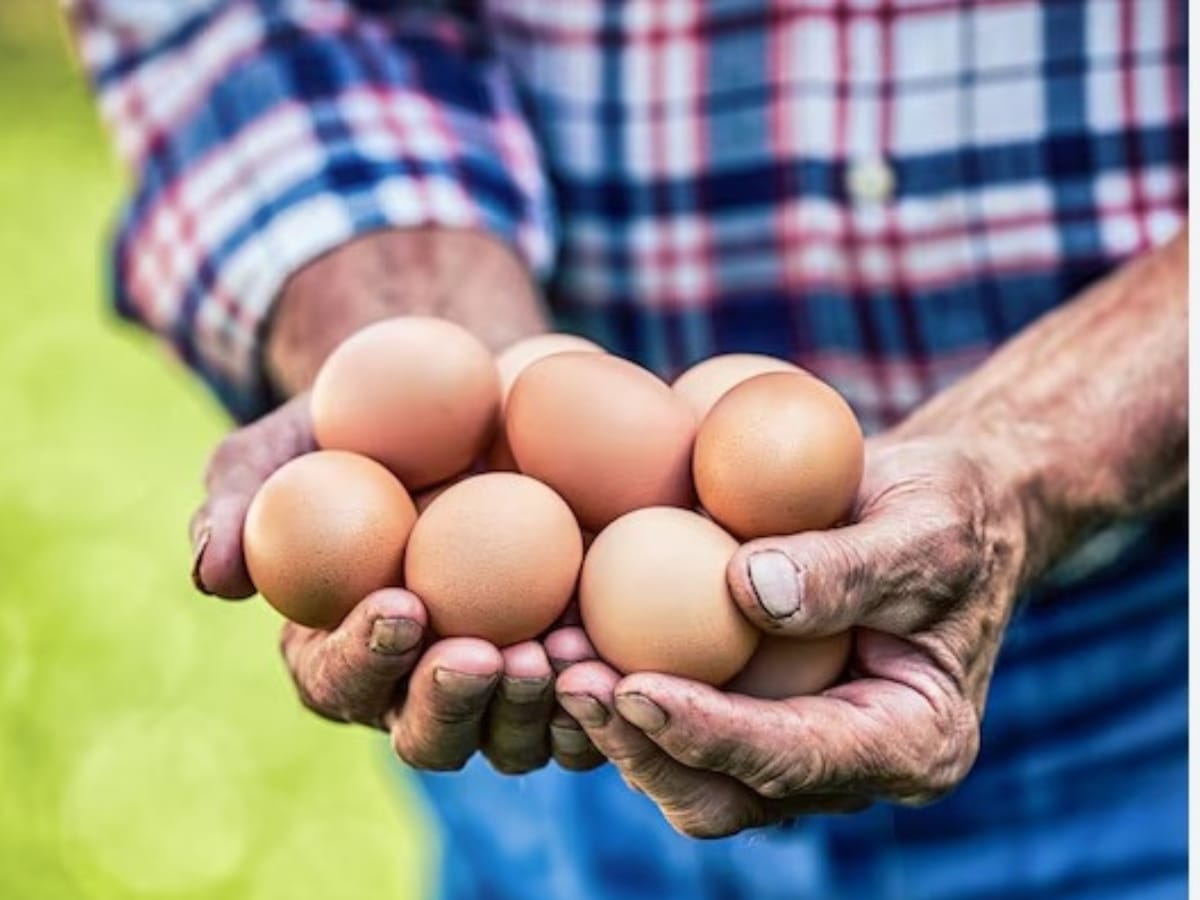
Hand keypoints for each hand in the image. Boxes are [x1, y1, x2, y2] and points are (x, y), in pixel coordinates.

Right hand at [191, 395, 602, 772]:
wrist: (468, 404)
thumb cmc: (358, 431)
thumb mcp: (286, 447)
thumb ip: (239, 501)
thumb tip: (213, 574)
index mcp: (339, 654)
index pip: (339, 679)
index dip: (365, 655)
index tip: (401, 602)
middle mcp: (416, 689)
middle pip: (429, 737)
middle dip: (454, 705)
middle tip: (486, 653)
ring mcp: (498, 687)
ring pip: (511, 741)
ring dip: (534, 710)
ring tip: (562, 653)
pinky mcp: (568, 667)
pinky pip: (587, 709)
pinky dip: (601, 695)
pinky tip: (615, 652)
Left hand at [557, 436, 1027, 836]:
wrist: (950, 513)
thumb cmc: (951, 510)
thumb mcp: (925, 525)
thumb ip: (850, 566)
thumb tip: (747, 590)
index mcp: (912, 741)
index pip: (800, 759)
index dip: (712, 733)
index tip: (634, 687)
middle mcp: (850, 765)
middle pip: (727, 796)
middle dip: (641, 746)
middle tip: (569, 677)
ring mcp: (798, 747)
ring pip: (688, 776)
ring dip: (615, 728)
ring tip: (551, 658)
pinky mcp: (755, 712)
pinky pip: (679, 725)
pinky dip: (623, 694)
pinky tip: (573, 637)